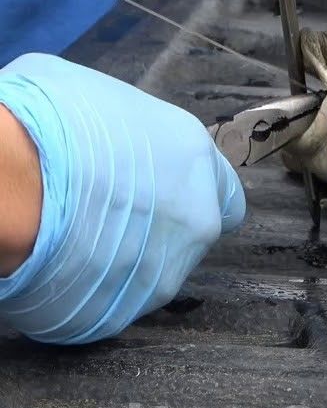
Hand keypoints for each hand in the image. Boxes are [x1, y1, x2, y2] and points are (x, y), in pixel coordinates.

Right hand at [0, 54, 244, 343]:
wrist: (8, 185)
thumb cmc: (47, 125)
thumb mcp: (102, 97)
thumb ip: (134, 128)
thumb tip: (121, 135)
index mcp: (196, 161)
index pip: (225, 193)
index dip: (195, 194)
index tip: (167, 193)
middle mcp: (197, 220)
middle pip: (192, 234)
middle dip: (162, 228)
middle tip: (114, 215)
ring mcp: (166, 271)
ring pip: (155, 271)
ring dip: (128, 259)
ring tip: (80, 239)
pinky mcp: (124, 310)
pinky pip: (114, 300)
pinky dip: (95, 287)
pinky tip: (65, 264)